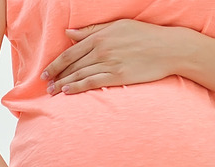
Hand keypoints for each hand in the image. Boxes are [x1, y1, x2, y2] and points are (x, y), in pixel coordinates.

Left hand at [41, 19, 180, 94]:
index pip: (70, 52)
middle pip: (72, 65)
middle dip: (56, 76)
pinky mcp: (118, 76)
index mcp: (100, 37)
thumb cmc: (145, 35)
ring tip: (52, 92)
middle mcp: (101, 49)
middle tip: (46, 85)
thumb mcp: (118, 25)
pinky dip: (78, 87)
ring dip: (63, 84)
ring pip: (79, 75)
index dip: (55, 63)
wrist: (169, 48)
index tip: (46, 72)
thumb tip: (69, 33)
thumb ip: (92, 31)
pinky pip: (92, 82)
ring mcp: (109, 63)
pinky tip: (68, 92)